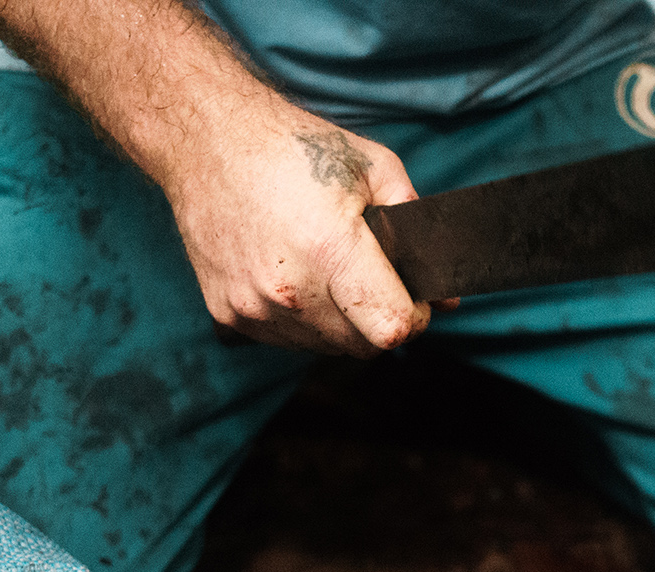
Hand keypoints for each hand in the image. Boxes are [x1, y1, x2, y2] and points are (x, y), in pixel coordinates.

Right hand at [141, 93, 436, 356]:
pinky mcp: (230, 316)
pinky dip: (303, 320)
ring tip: (330, 270)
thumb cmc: (293, 148)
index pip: (392, 329)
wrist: (207, 142)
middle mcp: (289, 289)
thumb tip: (448, 297)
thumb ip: (416, 232)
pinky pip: (286, 340)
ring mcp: (255, 308)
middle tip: (376, 282)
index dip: (416, 319)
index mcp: (330, 250)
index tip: (415, 299)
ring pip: (325, 347)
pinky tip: (295, 275)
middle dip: (381, 321)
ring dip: (341, 322)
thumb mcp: (373, 168)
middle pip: (363, 346)